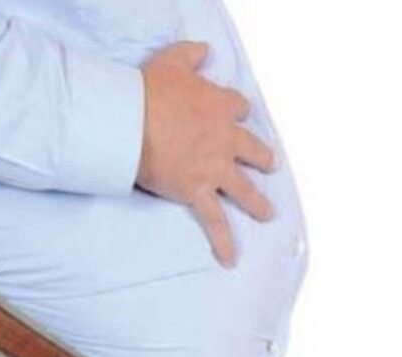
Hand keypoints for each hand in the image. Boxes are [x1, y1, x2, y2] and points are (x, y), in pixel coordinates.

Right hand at [137, 41, 275, 267]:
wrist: (133, 121)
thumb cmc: (149, 91)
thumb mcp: (172, 61)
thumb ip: (191, 54)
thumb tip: (205, 51)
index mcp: (219, 106)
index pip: (238, 108)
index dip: (236, 113)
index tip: (235, 116)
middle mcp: (224, 139)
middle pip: (252, 149)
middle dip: (261, 158)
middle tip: (268, 164)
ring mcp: (214, 169)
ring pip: (245, 189)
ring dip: (258, 203)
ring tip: (267, 213)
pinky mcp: (197, 191)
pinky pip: (215, 222)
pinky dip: (224, 242)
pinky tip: (231, 260)